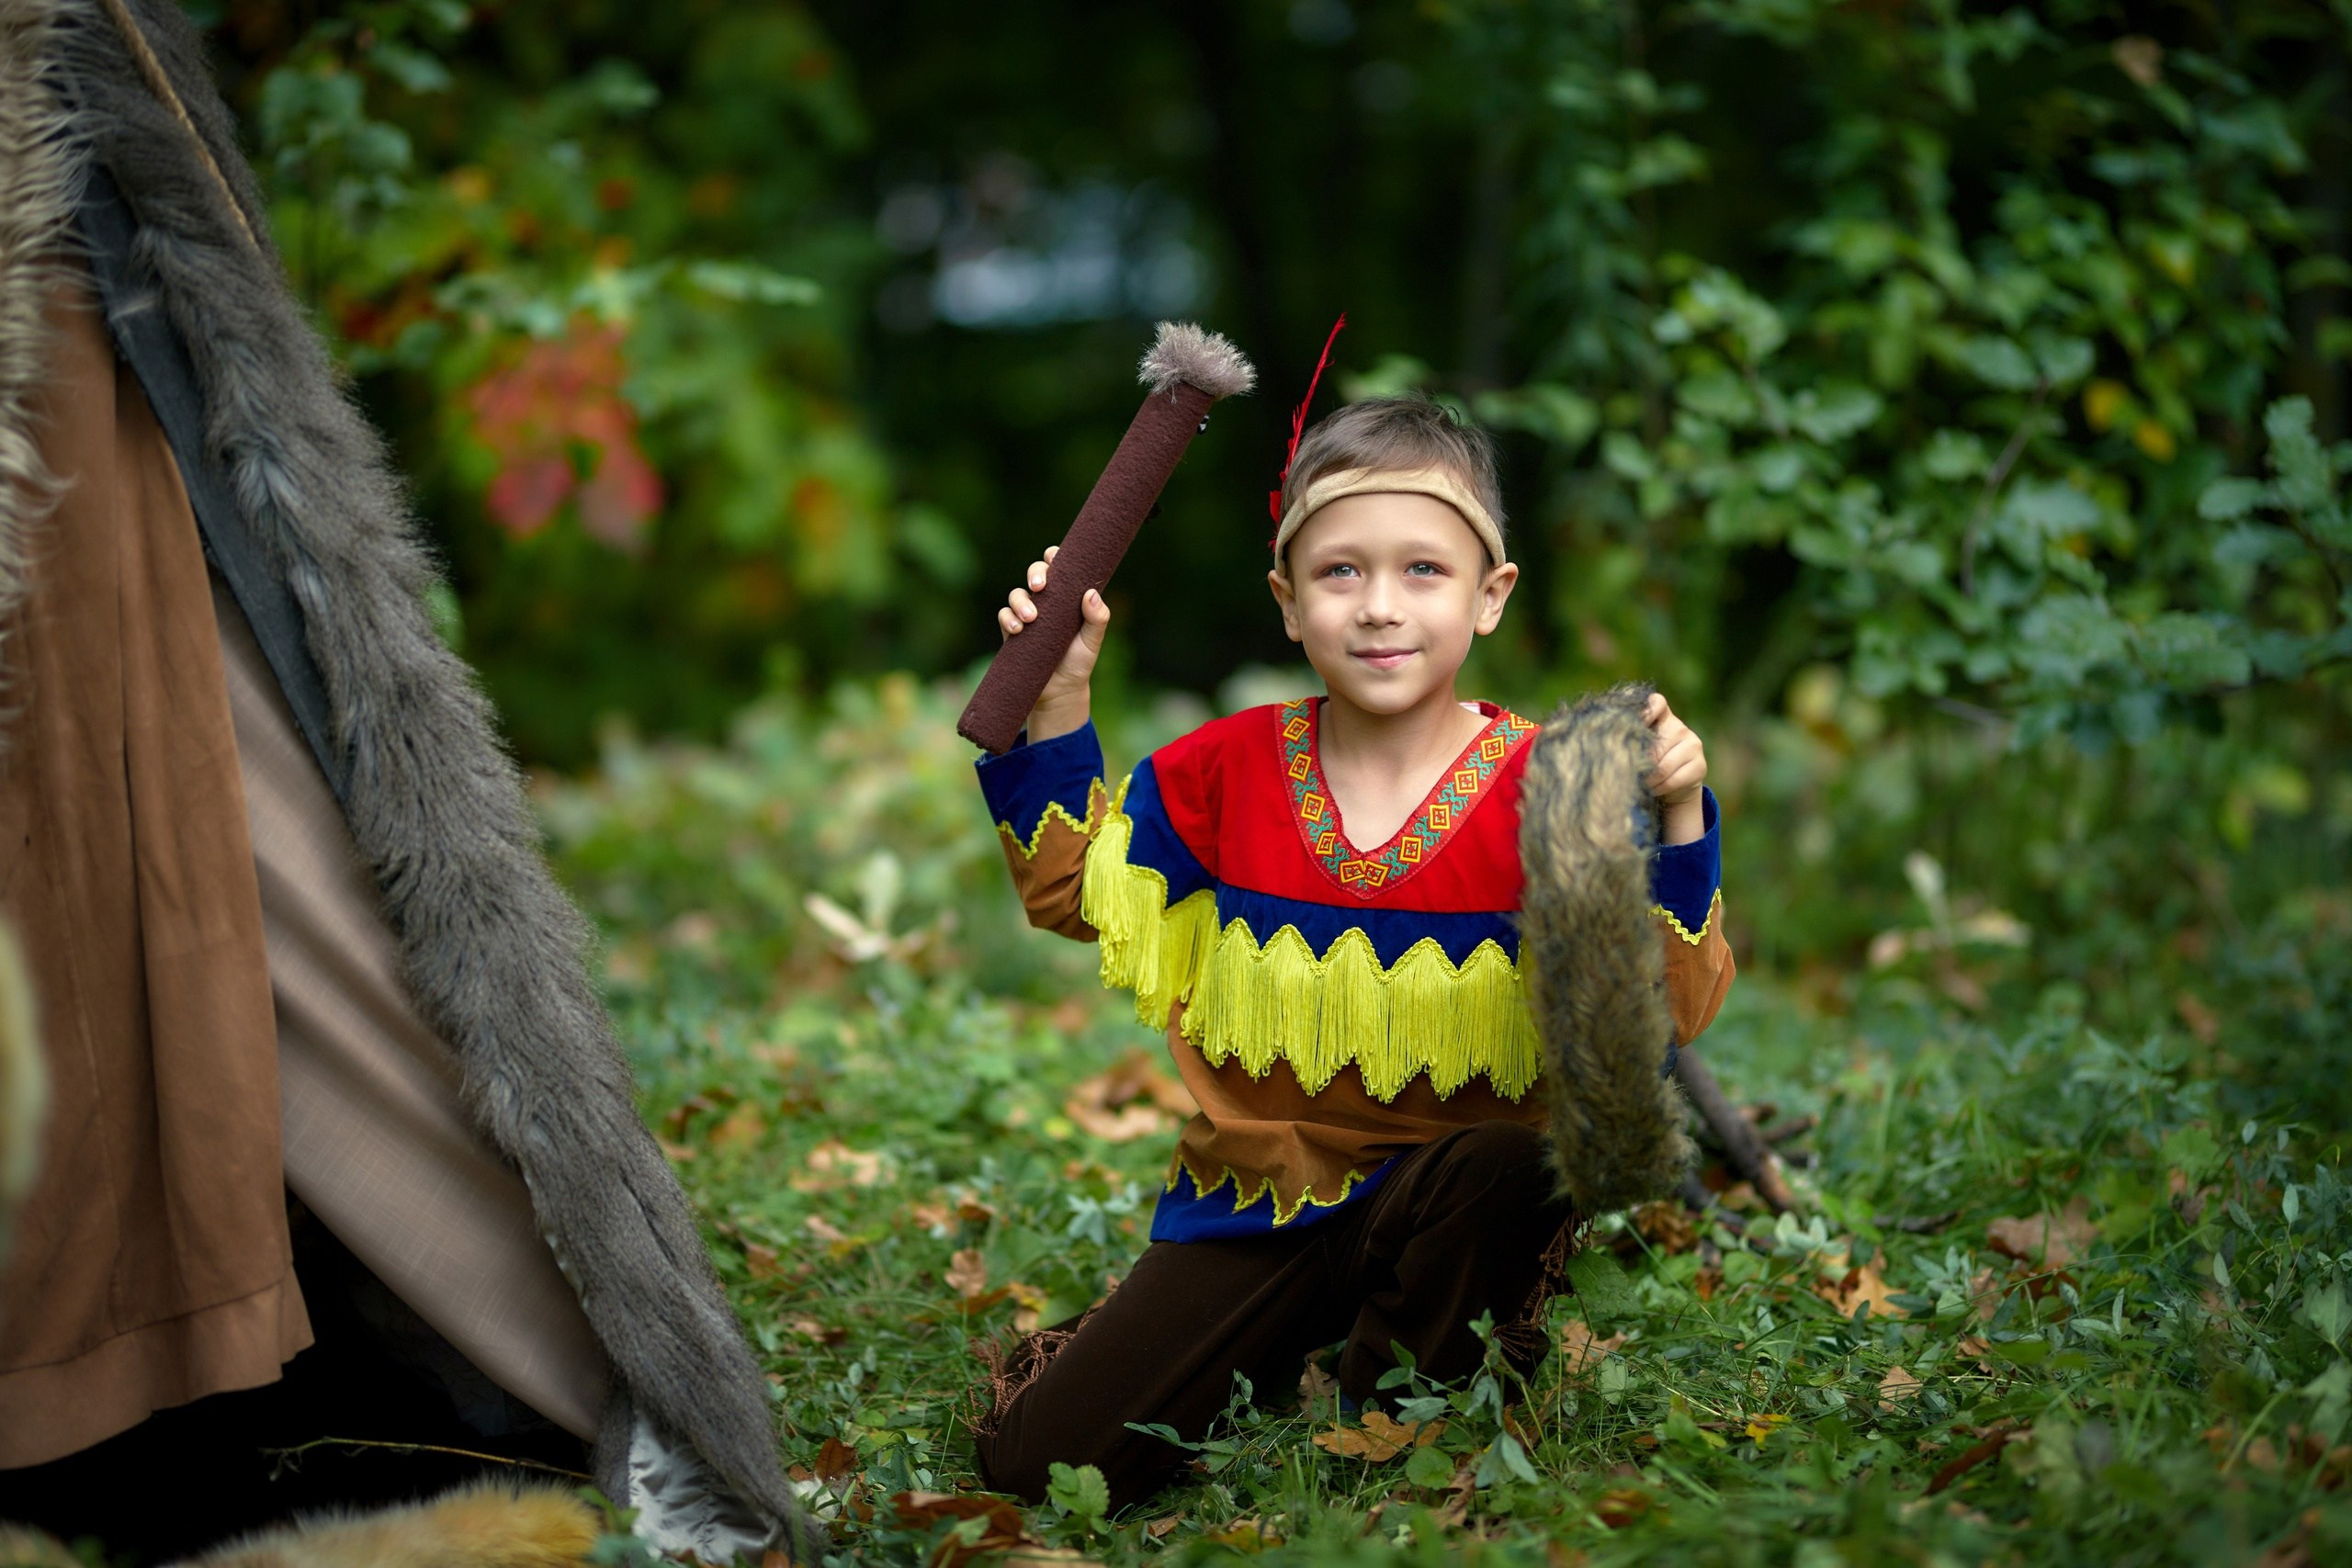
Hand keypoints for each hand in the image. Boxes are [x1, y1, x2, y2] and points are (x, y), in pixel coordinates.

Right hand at [997, 544, 1109, 741]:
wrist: (1058, 693)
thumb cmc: (1078, 663)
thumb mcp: (1093, 642)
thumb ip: (1097, 619)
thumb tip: (1091, 593)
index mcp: (1068, 597)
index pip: (1061, 567)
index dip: (1055, 556)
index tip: (1054, 558)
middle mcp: (1047, 602)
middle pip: (1036, 573)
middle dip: (1035, 573)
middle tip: (1039, 585)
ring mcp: (1028, 615)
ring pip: (1017, 594)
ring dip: (1021, 601)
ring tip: (1031, 619)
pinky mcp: (1013, 631)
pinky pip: (1004, 615)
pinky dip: (1008, 619)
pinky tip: (1018, 630)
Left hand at [1643, 692, 1708, 844]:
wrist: (1676, 787)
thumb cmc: (1651, 763)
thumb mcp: (1642, 748)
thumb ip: (1632, 739)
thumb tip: (1610, 745)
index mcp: (1664, 717)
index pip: (1657, 703)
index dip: (1645, 711)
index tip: (1629, 726)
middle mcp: (1680, 728)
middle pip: (1654, 745)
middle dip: (1639, 763)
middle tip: (1629, 773)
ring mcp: (1693, 745)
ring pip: (1662, 766)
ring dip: (1647, 780)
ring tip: (1640, 784)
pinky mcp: (1699, 765)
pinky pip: (1672, 779)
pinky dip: (1659, 788)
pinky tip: (1653, 789)